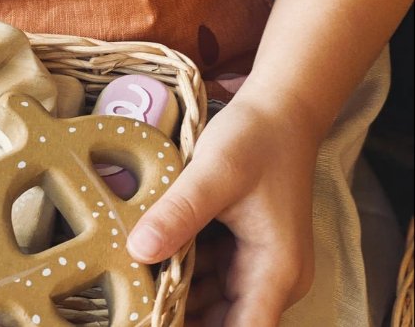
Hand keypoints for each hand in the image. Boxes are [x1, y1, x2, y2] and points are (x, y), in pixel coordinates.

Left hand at [127, 89, 318, 326]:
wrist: (280, 108)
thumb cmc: (256, 138)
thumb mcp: (214, 173)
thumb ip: (179, 213)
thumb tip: (137, 252)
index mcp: (275, 271)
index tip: (154, 325)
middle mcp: (272, 277)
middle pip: (224, 320)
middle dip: (180, 316)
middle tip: (135, 306)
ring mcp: (258, 262)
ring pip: (213, 299)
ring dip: (177, 295)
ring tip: (133, 288)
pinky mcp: (244, 246)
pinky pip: (210, 272)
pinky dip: (183, 270)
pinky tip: (150, 260)